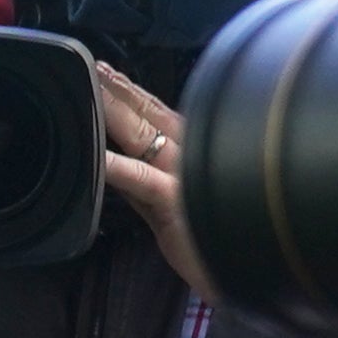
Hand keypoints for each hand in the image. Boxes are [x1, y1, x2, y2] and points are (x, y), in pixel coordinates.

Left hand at [94, 63, 215, 306]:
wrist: (249, 272)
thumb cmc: (214, 243)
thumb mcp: (176, 207)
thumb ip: (149, 187)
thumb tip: (118, 170)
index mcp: (195, 152)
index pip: (157, 113)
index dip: (130, 91)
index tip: (106, 70)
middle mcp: (192, 155)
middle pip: (147, 114)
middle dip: (117, 89)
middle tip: (90, 66)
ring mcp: (185, 175)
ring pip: (142, 134)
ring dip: (113, 110)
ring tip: (88, 89)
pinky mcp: (177, 202)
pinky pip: (140, 180)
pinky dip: (116, 166)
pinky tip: (96, 157)